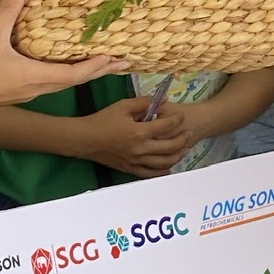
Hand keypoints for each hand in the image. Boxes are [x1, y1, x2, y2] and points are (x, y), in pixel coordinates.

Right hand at [0, 0, 121, 111]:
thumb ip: (8, 12)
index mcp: (38, 76)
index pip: (76, 73)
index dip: (97, 65)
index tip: (116, 58)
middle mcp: (39, 88)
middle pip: (77, 80)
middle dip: (99, 70)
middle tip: (122, 62)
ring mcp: (30, 92)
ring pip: (64, 82)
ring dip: (84, 72)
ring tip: (100, 62)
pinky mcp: (21, 93)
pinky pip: (51, 82)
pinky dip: (66, 73)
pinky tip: (63, 64)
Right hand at [80, 98, 194, 175]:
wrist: (85, 139)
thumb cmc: (102, 120)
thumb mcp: (123, 106)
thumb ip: (144, 102)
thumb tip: (163, 100)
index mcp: (139, 132)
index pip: (166, 126)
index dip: (176, 120)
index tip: (181, 116)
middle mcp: (141, 149)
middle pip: (170, 147)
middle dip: (182, 139)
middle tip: (189, 133)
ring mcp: (136, 161)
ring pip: (164, 163)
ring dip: (177, 156)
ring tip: (183, 149)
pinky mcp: (130, 169)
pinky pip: (151, 174)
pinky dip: (163, 171)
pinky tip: (169, 167)